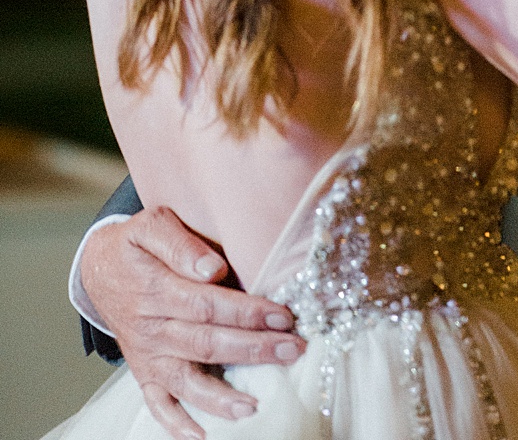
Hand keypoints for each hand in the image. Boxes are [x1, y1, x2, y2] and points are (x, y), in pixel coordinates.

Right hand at [80, 209, 303, 439]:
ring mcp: (147, 355)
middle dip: (253, 349)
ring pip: (186, 380)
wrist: (98, 268)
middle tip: (293, 350)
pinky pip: (157, 403)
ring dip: (220, 396)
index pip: (207, 304)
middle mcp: (152, 328)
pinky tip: (202, 435)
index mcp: (156, 288)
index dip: (246, 312)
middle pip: (206, 343)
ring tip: (254, 405)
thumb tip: (212, 268)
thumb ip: (180, 244)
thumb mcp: (151, 224)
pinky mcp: (143, 372)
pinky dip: (176, 423)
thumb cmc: (135, 243)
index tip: (282, 315)